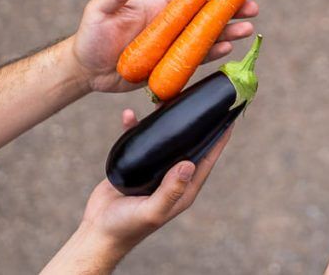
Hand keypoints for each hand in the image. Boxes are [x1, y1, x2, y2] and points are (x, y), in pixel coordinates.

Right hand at [46, 110, 232, 271]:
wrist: (98, 231)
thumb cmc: (127, 227)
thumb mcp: (152, 211)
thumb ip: (171, 191)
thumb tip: (189, 164)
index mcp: (185, 187)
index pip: (208, 157)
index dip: (220, 137)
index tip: (230, 115)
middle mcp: (174, 175)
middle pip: (190, 143)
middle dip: (196, 123)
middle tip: (202, 98)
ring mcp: (155, 169)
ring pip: (166, 139)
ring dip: (166, 120)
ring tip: (169, 99)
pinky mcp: (136, 164)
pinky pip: (139, 140)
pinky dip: (135, 127)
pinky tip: (129, 115)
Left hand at [72, 0, 258, 92]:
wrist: (87, 71)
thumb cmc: (91, 36)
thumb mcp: (99, 11)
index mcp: (162, 5)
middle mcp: (174, 23)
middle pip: (210, 12)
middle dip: (233, 7)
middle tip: (254, 7)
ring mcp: (176, 44)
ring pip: (209, 35)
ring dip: (229, 31)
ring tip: (248, 29)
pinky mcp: (174, 65)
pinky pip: (198, 58)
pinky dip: (214, 53)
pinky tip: (228, 48)